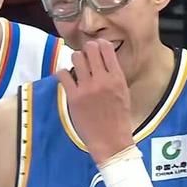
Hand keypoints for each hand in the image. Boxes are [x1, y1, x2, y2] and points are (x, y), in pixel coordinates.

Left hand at [56, 39, 134, 164]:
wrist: (111, 141)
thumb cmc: (118, 118)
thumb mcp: (124, 92)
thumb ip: (114, 75)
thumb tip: (104, 59)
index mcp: (117, 78)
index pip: (106, 48)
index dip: (99, 45)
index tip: (96, 48)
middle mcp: (102, 80)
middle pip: (90, 49)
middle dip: (86, 50)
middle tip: (85, 57)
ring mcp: (87, 88)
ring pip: (76, 58)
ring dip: (75, 60)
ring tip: (77, 68)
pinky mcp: (74, 97)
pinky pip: (63, 74)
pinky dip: (63, 74)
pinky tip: (67, 79)